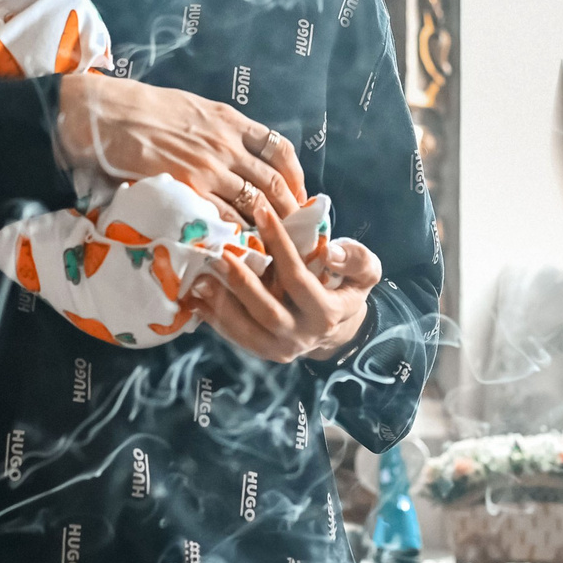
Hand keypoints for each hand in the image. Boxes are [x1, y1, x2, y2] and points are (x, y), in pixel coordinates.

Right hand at [55, 74, 303, 222]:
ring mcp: (210, 168)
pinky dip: (236, 232)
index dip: (295, 175)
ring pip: (254, 203)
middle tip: (294, 229)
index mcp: (230, 121)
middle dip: (289, 209)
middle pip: (273, 182)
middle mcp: (227, 144)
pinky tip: (241, 244)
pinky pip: (223, 215)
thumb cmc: (144, 109)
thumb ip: (218, 129)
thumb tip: (234, 150)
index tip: (298, 192)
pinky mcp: (189, 188)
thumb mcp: (193, 108)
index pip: (278, 149)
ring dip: (267, 226)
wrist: (109, 114)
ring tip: (273, 244)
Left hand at [192, 220, 381, 364]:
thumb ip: (356, 259)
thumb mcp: (365, 271)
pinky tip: (196, 298)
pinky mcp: (262, 352)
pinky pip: (234, 337)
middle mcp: (302, 337)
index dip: (279, 244)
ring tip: (200, 277)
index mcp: (327, 314)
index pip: (298, 277)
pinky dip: (213, 318)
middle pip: (267, 311)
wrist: (336, 328)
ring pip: (245, 330)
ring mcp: (280, 349)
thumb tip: (331, 252)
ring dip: (220, 304)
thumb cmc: (346, 287)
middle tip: (219, 254)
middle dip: (241, 282)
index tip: (260, 210)